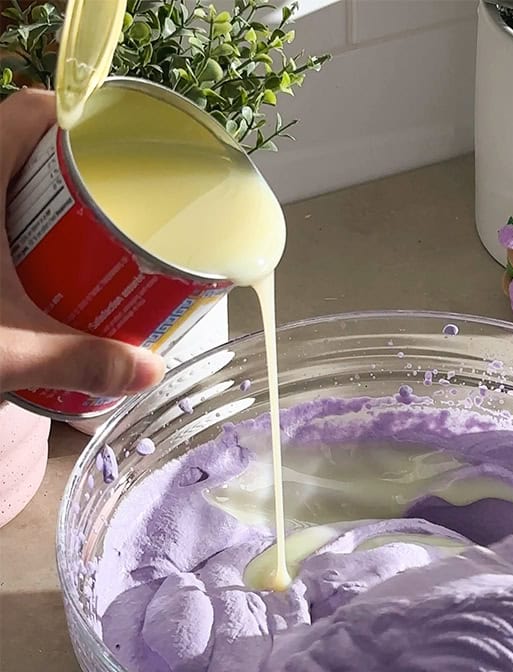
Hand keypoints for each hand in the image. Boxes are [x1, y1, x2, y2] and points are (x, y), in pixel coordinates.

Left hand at [0, 89, 165, 396]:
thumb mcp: (4, 350)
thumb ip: (79, 357)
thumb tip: (148, 367)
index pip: (27, 112)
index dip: (74, 115)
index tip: (115, 143)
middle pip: (17, 146)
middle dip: (66, 171)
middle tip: (107, 207)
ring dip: (32, 202)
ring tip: (75, 239)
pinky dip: (5, 228)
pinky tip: (25, 265)